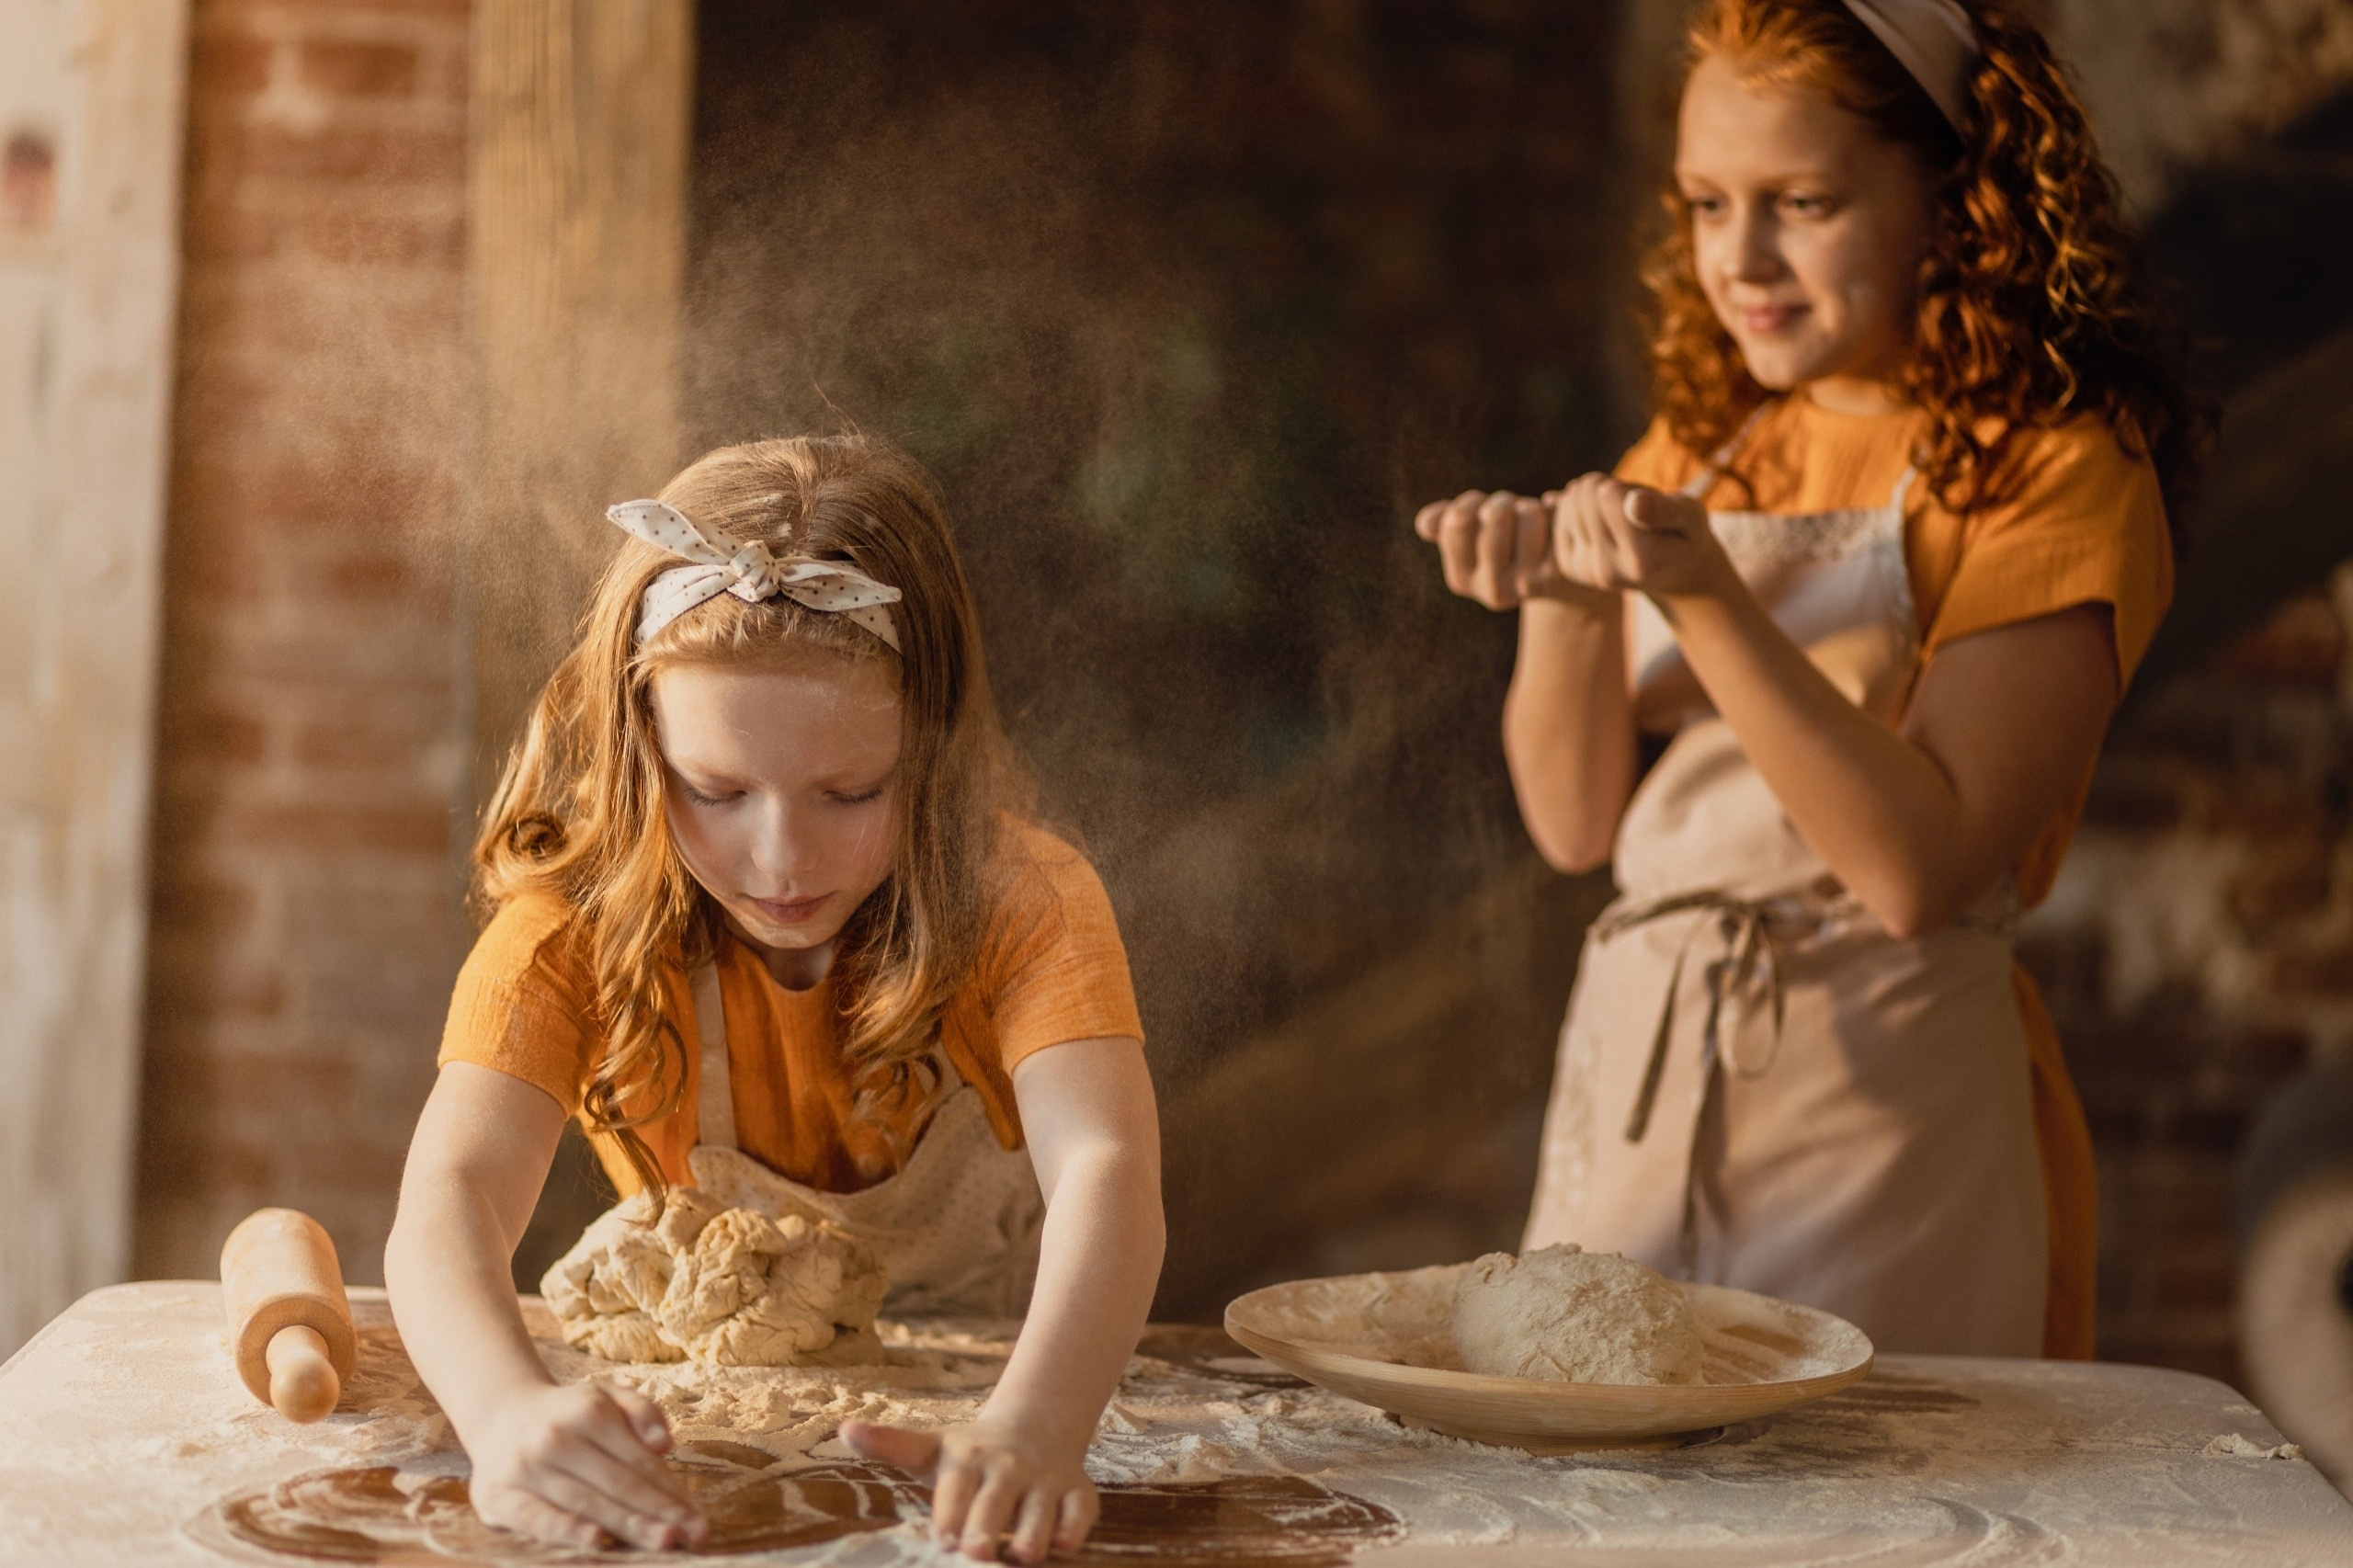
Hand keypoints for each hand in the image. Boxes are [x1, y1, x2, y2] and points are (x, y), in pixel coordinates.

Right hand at [461, 1380, 704, 1551]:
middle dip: (659, 1513)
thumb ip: (643, 1411)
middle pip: (619, 1484)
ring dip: (627, 1526)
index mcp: (589, 1412)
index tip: (699, 1518)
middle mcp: (556, 1438)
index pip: (640, 1461)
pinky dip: (567, 1530)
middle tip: (693, 1535)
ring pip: (587, 1503)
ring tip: (663, 1540)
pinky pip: (537, 1519)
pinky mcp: (499, 1496)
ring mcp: (526, 1467)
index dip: (672, 1491)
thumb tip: (665, 1444)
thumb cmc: (569, 1414)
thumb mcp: (608, 1397)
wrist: (500, 1416)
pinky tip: (597, 1541)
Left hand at [844, 1416, 1096, 1563]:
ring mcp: (1044, 1478)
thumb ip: (890, 1444)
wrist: (1035, 1426)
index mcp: (968, 1459)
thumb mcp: (930, 1449)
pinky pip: (1080, 1508)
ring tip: (1022, 1555)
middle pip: (997, 1498)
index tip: (943, 1537)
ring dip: (1032, 1530)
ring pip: (1041, 1506)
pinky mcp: (1076, 1490)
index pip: (956, 1485)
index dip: (950, 1511)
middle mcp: (1007, 1467)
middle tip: (974, 1551)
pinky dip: (1073, 1526)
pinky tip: (1063, 1544)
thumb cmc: (970, 1455)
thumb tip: (844, 1428)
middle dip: (986, 1526)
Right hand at [1413, 489, 1614, 611]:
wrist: (1556, 580)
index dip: (1472, 502)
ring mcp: (1527, 585)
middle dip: (1504, 500)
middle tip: (1511, 508)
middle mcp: (1492, 590)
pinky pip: (1556, 521)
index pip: (1458, 519)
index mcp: (1461, 579)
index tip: (1481, 507)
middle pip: (1496, 516)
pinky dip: (1555, 510)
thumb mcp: (1474, 534)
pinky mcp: (1560, 575)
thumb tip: (1425, 522)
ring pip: (1529, 513)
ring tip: (1532, 517)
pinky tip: (1554, 522)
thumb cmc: (1507, 545)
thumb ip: (1447, 525)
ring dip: (1531, 506)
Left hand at [1547, 474, 1731, 601]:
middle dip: (1607, 488)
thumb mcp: (1690, 516)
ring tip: (1617, 515)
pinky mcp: (1570, 568)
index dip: (1624, 487)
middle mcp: (1611, 572)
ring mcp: (1587, 573)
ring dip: (1592, 497)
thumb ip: (1666, 511)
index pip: (1608, 495)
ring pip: (1571, 503)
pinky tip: (1599, 520)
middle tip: (1629, 506)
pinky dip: (1577, 508)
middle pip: (1586, 498)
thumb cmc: (1684, 534)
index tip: (1641, 500)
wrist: (1668, 571)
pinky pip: (1560, 516)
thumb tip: (1634, 503)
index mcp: (1644, 560)